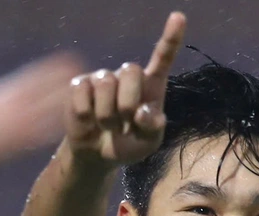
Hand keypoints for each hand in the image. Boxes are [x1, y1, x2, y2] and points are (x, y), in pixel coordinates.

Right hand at [0, 51, 85, 164]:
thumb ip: (1, 91)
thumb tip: (12, 87)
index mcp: (7, 92)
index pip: (36, 76)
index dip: (56, 69)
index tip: (73, 63)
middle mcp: (17, 106)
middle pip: (50, 92)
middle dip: (70, 86)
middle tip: (91, 80)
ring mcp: (21, 124)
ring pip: (52, 112)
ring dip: (72, 107)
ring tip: (91, 103)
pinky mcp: (23, 142)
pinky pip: (47, 134)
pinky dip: (61, 128)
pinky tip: (76, 126)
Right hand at [65, 12, 185, 166]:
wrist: (97, 154)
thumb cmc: (128, 144)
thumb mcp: (147, 143)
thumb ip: (152, 129)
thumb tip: (143, 113)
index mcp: (151, 85)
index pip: (162, 57)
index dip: (171, 37)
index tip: (179, 17)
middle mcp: (127, 76)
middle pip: (131, 70)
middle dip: (127, 102)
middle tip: (124, 123)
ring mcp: (102, 78)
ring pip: (105, 84)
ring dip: (106, 115)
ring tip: (107, 126)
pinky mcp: (79, 85)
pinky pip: (83, 96)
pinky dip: (87, 116)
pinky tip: (89, 121)